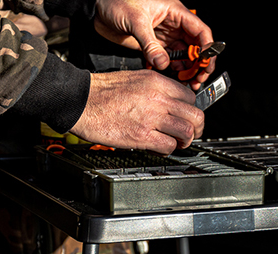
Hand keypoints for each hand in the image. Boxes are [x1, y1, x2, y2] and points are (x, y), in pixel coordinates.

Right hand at [69, 69, 204, 154]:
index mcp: (157, 82)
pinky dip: (168, 150)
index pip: (190, 97)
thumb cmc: (102, 91)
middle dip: (196, 128)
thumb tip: (170, 103)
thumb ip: (156, 90)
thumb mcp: (135, 79)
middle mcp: (158, 98)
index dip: (191, 111)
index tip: (187, 118)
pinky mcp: (142, 135)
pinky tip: (159, 147)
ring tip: (176, 143)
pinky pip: (168, 146)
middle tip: (190, 134)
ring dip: (185, 141)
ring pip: (186, 132)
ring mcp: (151, 117)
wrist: (81, 100)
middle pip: (195, 115)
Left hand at [93, 0, 215, 88]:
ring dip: (188, 69)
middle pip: (196, 46)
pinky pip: (170, 60)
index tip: (206, 64)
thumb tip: (163, 63)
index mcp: (175, 12)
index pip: (200, 31)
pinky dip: (175, 70)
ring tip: (189, 82)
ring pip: (185, 55)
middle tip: (198, 79)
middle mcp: (173, 24)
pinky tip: (176, 79)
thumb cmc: (116, 1)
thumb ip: (150, 44)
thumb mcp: (136, 21)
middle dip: (200, 63)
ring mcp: (165, 36)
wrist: (98, 9)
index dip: (207, 48)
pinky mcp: (154, 46)